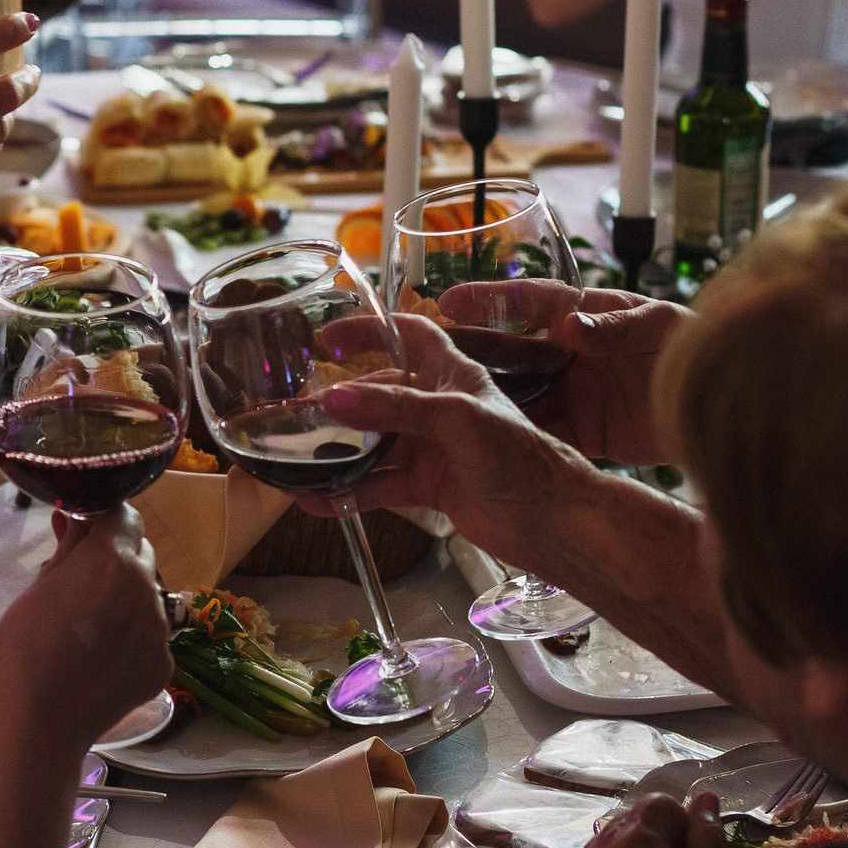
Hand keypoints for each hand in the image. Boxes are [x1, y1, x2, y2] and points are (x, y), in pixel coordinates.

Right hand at [0, 508, 171, 752]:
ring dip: (125, 600)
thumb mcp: (36, 591)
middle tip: (78, 583)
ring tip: (87, 628)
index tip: (82, 534)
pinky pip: (151, 638)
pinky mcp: (163, 666)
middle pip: (140, 556)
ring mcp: (160, 631)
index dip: (102, 521)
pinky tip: (100, 659)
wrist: (31, 727)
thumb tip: (77, 520)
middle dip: (115, 560)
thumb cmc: (17, 653)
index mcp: (112, 561)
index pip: (124, 516)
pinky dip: (131, 639)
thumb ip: (67, 553)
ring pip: (148, 598)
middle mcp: (147, 589)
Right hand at [293, 315, 593, 575]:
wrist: (552, 519)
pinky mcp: (431, 488)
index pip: (410, 335)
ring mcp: (434, 449)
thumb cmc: (520, 456)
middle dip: (340, 404)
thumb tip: (334, 401)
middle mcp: (442, 408)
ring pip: (375, 445)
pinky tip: (318, 501)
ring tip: (295, 461)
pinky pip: (381, 486)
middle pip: (380, 397)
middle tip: (295, 414)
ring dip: (339, 453)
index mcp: (455, 374)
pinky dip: (350, 493)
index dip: (373, 329)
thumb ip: (396, 409)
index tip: (329, 336)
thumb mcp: (457, 419)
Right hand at [436, 282, 689, 462]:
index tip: (448, 301)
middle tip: (418, 358)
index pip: (526, 301)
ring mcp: (569, 392)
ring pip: (511, 393)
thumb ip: (617, 326)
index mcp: (583, 315)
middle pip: (504, 350)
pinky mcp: (579, 430)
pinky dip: (507, 436)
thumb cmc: (696, 349)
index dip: (485, 299)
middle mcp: (566, 352)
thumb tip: (573, 327)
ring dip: (477, 399)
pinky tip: (476, 444)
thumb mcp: (660, 327)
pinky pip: (534, 431)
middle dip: (461, 353)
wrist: (724, 408)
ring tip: (434, 405)